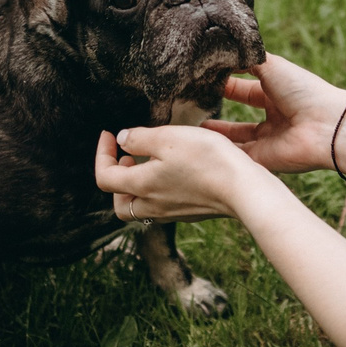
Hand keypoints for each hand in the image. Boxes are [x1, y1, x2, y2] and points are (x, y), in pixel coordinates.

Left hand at [95, 124, 270, 222]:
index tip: (110, 134)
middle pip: (120, 203)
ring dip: (139, 186)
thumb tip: (122, 140)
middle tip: (129, 157)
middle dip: (117, 180)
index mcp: (141, 186)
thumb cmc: (206, 160)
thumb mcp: (168, 137)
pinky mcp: (192, 212)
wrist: (244, 190)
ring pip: (142, 207)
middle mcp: (153, 206)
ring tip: (152, 162)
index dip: (102, 154)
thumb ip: (140, 138)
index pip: (105, 178)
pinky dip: (160, 190)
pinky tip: (176, 171)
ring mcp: (173, 212)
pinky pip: (164, 206)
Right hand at [202, 53, 345, 175]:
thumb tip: (225, 54)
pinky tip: (199, 141)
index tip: (198, 78)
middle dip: (216, 107)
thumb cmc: (301, 89)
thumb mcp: (271, 65)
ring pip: (234, 137)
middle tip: (189, 102)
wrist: (323, 125)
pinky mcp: (262, 159)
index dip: (222, 83)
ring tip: (188, 123)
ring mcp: (267, 139)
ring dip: (214, 132)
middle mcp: (271, 115)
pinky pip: (237, 155)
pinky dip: (220, 150)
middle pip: (238, 112)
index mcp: (275, 91)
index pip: (243, 87)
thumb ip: (247, 61)